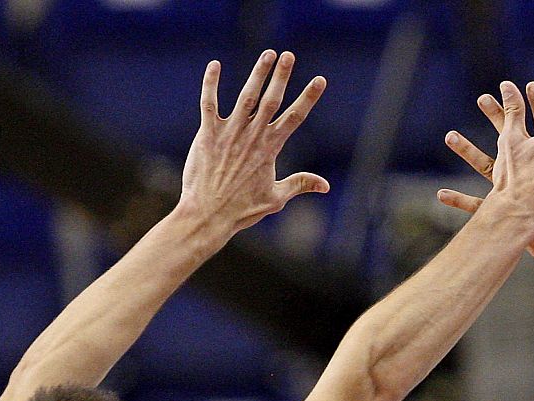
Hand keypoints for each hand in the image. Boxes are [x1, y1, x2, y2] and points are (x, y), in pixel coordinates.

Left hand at [178, 50, 328, 235]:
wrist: (209, 214)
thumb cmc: (243, 209)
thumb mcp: (276, 198)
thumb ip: (300, 184)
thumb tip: (325, 185)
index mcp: (271, 148)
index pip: (295, 117)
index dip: (308, 97)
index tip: (319, 80)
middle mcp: (252, 136)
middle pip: (272, 99)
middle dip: (282, 76)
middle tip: (289, 55)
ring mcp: (230, 132)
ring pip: (246, 96)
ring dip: (257, 73)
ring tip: (267, 54)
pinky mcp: (208, 134)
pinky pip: (209, 103)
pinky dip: (211, 83)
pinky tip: (215, 65)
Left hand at [439, 82, 533, 271]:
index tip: (528, 85)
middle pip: (512, 139)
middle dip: (497, 117)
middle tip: (484, 98)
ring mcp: (519, 194)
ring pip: (487, 167)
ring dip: (468, 151)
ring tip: (450, 135)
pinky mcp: (509, 215)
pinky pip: (478, 206)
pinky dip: (459, 200)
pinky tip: (440, 194)